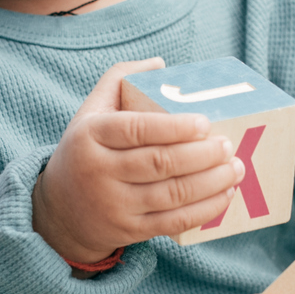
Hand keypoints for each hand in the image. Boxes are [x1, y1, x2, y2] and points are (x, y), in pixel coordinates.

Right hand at [31, 58, 245, 264]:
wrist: (59, 212)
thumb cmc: (84, 152)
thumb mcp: (89, 112)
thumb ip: (119, 80)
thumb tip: (160, 63)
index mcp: (90, 136)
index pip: (137, 130)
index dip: (174, 127)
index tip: (205, 122)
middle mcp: (99, 171)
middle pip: (160, 163)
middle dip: (202, 155)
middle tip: (228, 145)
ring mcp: (114, 204)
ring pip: (172, 194)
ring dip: (211, 182)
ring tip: (235, 169)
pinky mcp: (128, 230)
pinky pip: (173, 222)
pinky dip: (203, 210)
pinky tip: (224, 195)